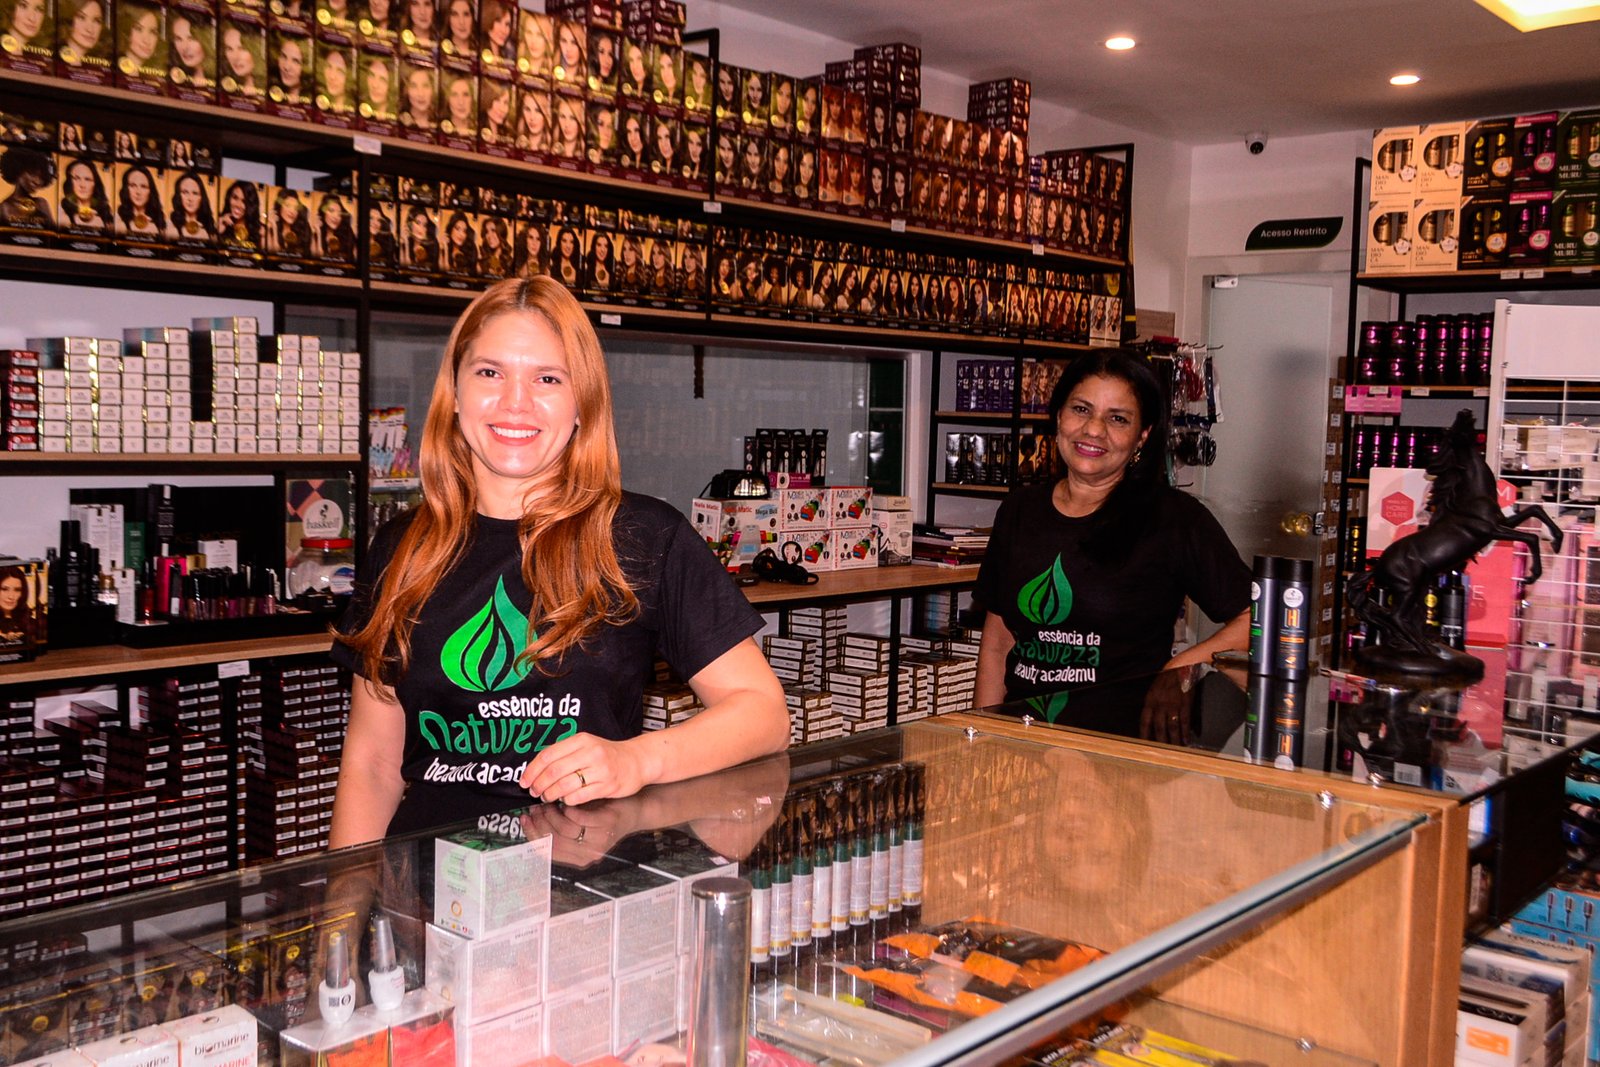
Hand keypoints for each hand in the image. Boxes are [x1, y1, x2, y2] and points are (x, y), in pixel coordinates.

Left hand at [518, 732, 649, 805]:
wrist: (636, 760)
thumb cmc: (607, 755)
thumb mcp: (586, 745)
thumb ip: (564, 754)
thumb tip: (536, 770)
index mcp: (581, 740)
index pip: (549, 754)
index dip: (532, 770)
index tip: (524, 780)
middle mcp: (590, 752)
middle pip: (554, 771)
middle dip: (539, 784)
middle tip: (534, 791)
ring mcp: (600, 770)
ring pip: (565, 785)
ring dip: (550, 794)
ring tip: (546, 797)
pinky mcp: (607, 785)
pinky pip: (579, 796)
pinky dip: (567, 800)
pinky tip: (565, 799)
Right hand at [519, 801, 638, 867]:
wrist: (634, 809)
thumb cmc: (602, 815)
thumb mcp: (579, 826)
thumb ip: (558, 827)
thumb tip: (530, 817)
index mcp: (577, 859)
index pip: (546, 852)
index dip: (532, 835)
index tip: (523, 818)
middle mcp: (587, 856)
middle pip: (552, 841)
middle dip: (539, 822)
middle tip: (534, 806)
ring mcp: (597, 842)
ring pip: (563, 830)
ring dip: (551, 814)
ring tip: (548, 801)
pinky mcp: (605, 826)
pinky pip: (578, 819)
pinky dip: (568, 809)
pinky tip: (565, 800)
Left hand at [1139, 668, 1194, 744]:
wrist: (1181, 667)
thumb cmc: (1167, 678)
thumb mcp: (1154, 690)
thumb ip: (1153, 705)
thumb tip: (1153, 720)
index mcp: (1150, 701)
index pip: (1144, 721)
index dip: (1144, 734)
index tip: (1144, 744)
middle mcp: (1160, 704)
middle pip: (1158, 727)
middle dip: (1160, 741)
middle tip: (1162, 752)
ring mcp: (1173, 704)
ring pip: (1172, 727)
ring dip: (1174, 740)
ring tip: (1175, 749)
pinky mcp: (1185, 704)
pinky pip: (1184, 721)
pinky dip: (1185, 732)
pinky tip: (1186, 740)